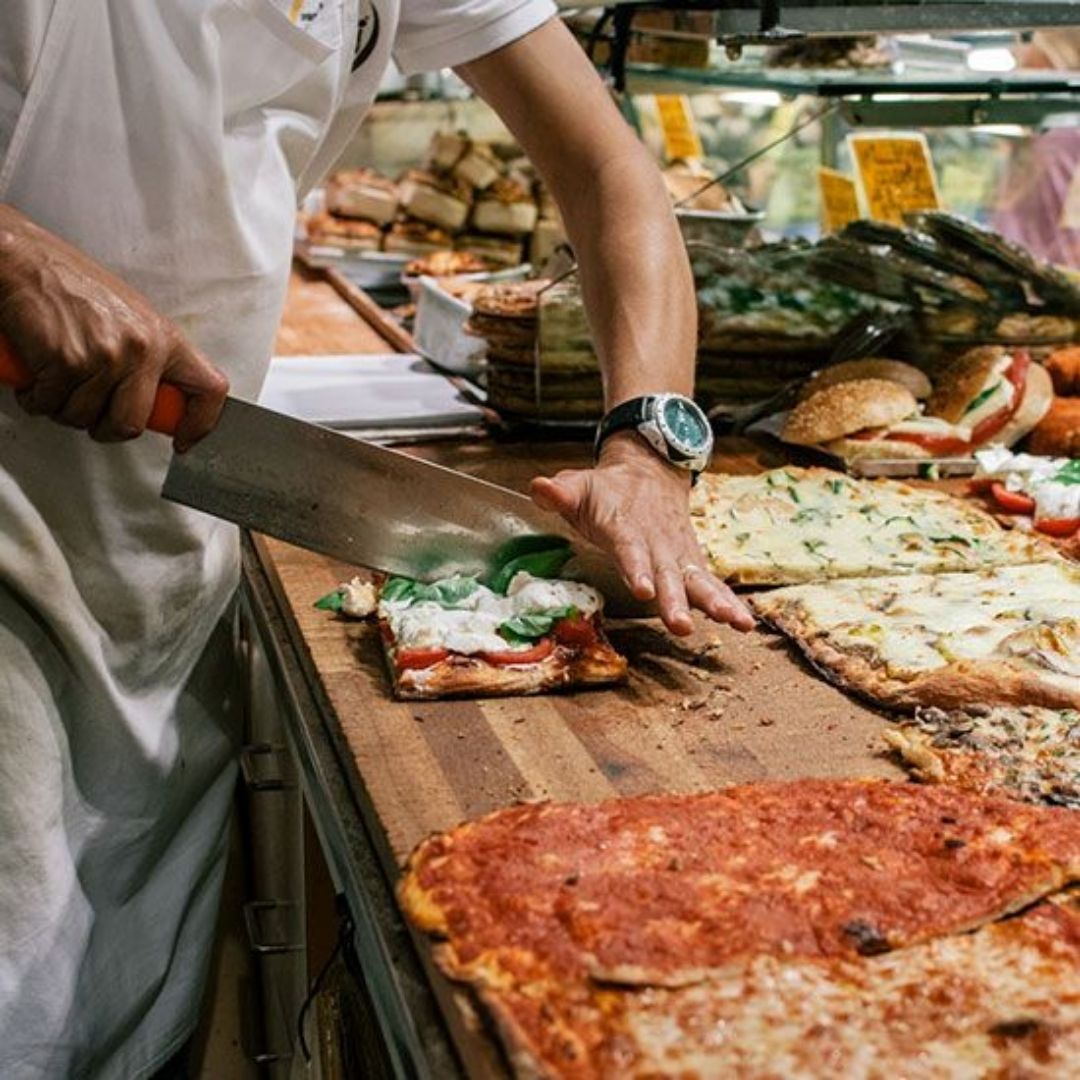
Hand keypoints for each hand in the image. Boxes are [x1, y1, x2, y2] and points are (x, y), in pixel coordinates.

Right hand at [0, 205, 227, 449]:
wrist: (23, 260)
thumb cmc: (71, 284)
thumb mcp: (130, 316)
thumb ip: (148, 356)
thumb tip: (155, 394)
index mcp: (164, 337)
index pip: (209, 389)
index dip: (199, 423)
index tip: (185, 439)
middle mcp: (141, 349)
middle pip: (132, 424)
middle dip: (106, 429)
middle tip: (93, 415)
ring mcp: (104, 359)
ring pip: (84, 418)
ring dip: (63, 408)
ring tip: (57, 379)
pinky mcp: (66, 364)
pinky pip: (49, 406)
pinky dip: (36, 398)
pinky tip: (36, 373)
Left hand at [530, 433, 754, 635]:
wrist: (650, 469)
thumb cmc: (607, 489)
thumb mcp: (580, 485)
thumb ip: (561, 493)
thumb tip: (539, 488)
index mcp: (626, 526)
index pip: (630, 548)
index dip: (637, 568)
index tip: (643, 590)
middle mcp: (657, 542)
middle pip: (667, 573)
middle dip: (675, 600)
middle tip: (681, 625)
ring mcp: (678, 553)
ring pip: (696, 579)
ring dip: (714, 602)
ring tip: (734, 622)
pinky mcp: (691, 562)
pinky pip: (710, 583)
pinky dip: (727, 601)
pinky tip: (743, 622)